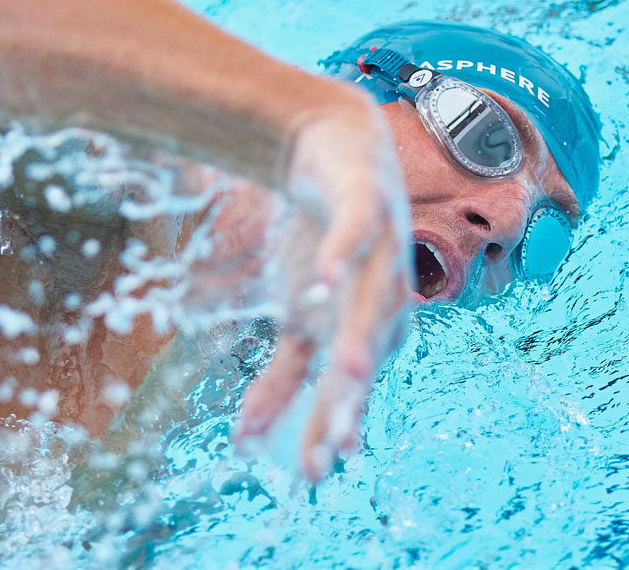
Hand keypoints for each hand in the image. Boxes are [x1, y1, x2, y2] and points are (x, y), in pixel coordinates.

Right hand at [235, 105, 411, 480]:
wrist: (334, 154)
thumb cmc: (323, 248)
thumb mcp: (296, 320)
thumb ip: (283, 380)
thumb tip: (244, 444)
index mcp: (367, 332)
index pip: (346, 390)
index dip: (328, 427)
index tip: (310, 475)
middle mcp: (384, 297)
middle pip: (368, 354)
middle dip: (351, 400)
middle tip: (336, 446)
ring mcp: (383, 250)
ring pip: (374, 300)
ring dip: (361, 336)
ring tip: (348, 374)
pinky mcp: (370, 203)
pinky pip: (357, 233)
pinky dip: (343, 254)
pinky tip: (326, 277)